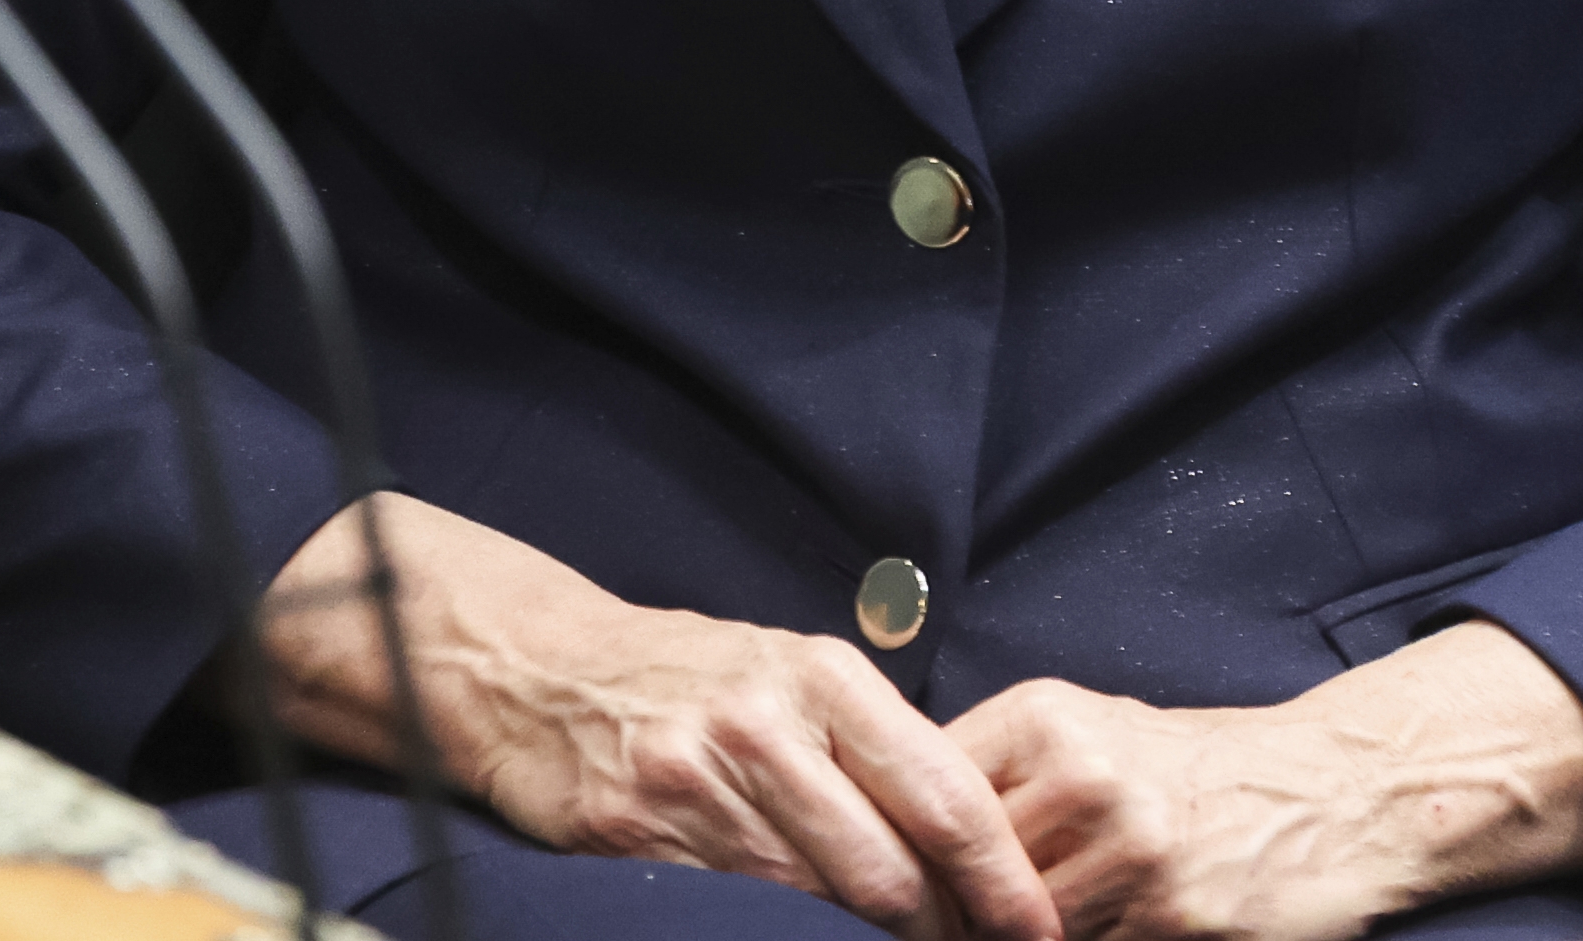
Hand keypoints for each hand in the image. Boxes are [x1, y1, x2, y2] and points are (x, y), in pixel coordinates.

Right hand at [256, 498, 1060, 938]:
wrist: (541, 671)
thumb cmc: (690, 676)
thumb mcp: (789, 669)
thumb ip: (872, 739)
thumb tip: (974, 830)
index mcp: (823, 677)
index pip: (947, 797)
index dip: (1004, 881)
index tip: (1040, 930)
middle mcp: (769, 726)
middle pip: (894, 873)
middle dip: (945, 934)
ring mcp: (702, 784)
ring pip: (822, 906)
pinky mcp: (645, 834)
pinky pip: (743, 913)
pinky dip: (789, 935)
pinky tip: (809, 939)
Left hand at [950, 626, 1582, 940]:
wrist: (1333, 792)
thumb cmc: (1198, 770)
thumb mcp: (1093, 732)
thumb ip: (1004, 773)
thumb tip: (900, 827)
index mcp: (1047, 716)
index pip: (928, 795)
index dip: (903, 853)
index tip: (886, 886)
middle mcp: (1084, 772)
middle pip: (962, 874)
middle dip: (948, 915)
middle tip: (937, 931)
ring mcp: (1132, 847)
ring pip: (1017, 929)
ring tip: (1010, 936)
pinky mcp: (1174, 915)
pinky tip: (1090, 938)